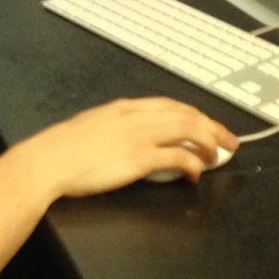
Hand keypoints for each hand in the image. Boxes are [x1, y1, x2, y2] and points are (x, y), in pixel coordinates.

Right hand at [13, 97, 236, 198]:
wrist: (49, 160)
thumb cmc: (63, 149)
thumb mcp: (92, 127)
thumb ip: (115, 128)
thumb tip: (130, 138)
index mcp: (125, 107)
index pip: (170, 105)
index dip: (194, 115)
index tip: (208, 124)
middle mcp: (136, 116)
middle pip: (185, 115)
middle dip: (211, 126)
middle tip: (230, 141)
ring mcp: (138, 136)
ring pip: (187, 130)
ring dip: (209, 142)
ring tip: (220, 155)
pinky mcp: (138, 158)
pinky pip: (176, 158)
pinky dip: (192, 164)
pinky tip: (197, 173)